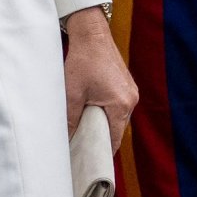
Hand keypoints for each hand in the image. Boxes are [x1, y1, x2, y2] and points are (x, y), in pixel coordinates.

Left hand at [62, 7, 137, 150]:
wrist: (92, 34)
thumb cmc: (81, 61)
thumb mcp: (71, 93)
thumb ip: (69, 119)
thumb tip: (66, 140)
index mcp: (120, 104)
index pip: (114, 139)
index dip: (102, 152)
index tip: (90, 162)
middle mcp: (131, 100)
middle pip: (117, 130)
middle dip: (101, 138)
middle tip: (83, 147)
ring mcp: (131, 92)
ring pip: (118, 119)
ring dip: (103, 124)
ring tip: (85, 130)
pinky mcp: (127, 86)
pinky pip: (119, 108)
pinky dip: (107, 113)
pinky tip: (92, 113)